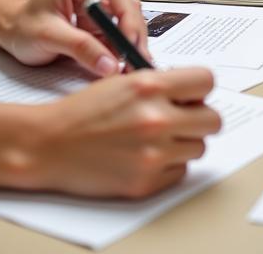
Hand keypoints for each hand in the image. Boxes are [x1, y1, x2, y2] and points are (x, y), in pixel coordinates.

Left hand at [0, 0, 149, 76]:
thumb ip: (81, 48)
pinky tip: (125, 65)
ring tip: (133, 65)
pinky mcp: (97, 22)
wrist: (11, 36)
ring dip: (130, 42)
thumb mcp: (49, 37)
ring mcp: (96, 5)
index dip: (126, 12)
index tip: (129, 39)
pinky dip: (121, 50)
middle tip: (136, 58)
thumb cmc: (22, 29)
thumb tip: (111, 65)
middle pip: (125, 3)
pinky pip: (116, 35)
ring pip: (125, 20)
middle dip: (132, 31)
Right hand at [0, 68, 220, 196]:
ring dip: (183, 142)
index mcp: (150, 86)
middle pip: (213, 120)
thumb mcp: (125, 81)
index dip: (200, 88)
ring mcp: (153, 153)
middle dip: (199, 117)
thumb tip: (194, 93)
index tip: (193, 94)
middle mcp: (156, 118)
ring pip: (198, 147)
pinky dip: (168, 165)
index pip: (207, 81)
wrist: (50, 144)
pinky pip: (180, 171)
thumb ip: (163, 84)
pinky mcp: (146, 182)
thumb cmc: (84, 110)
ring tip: (157, 137)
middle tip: (182, 118)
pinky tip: (145, 156)